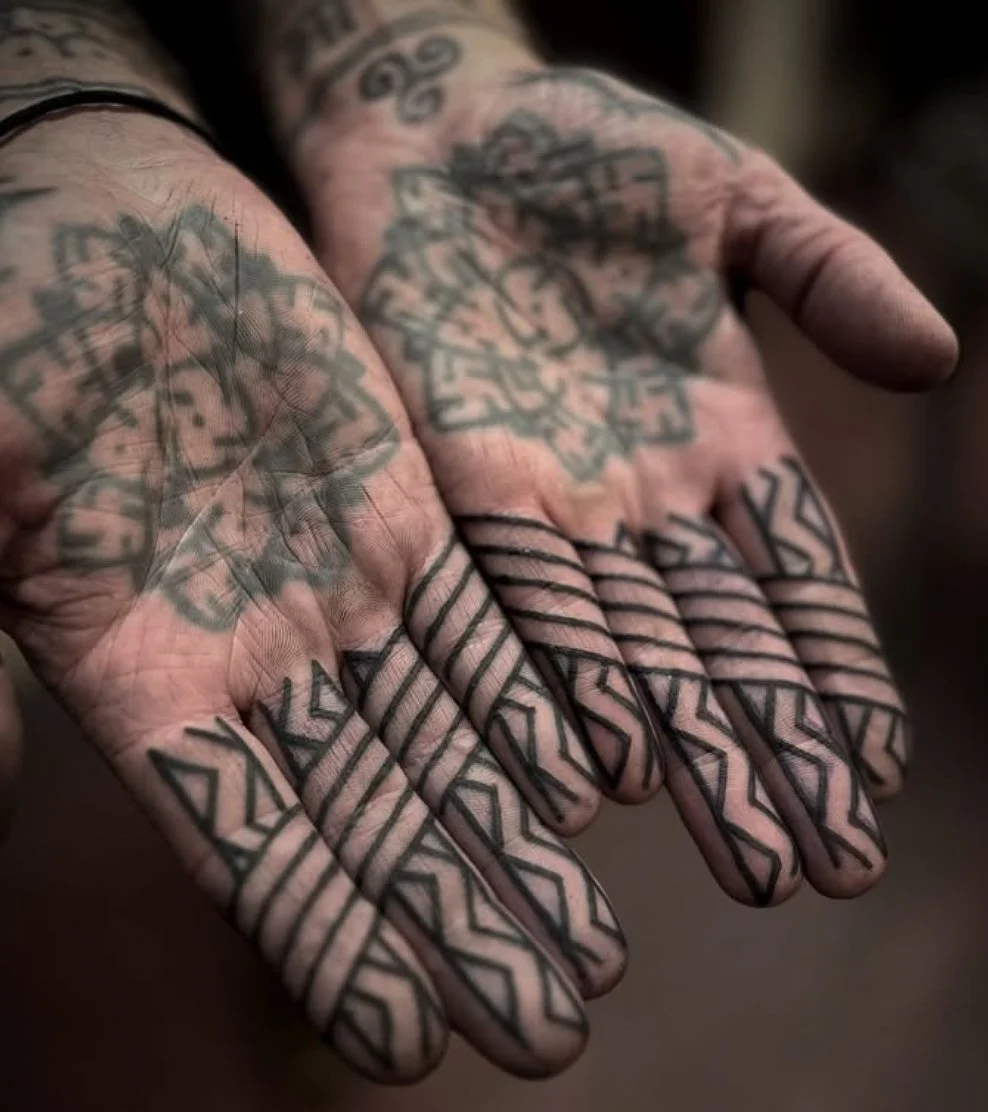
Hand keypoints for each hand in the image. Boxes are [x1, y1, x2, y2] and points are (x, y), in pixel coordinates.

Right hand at [0, 97, 630, 1079]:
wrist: (112, 215)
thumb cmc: (13, 320)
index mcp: (142, 668)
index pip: (246, 840)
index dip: (326, 939)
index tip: (408, 1043)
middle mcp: (259, 651)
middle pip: (378, 812)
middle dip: (461, 917)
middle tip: (552, 1028)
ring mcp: (337, 584)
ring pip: (450, 735)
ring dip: (519, 840)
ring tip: (593, 947)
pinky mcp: (399, 509)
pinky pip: (485, 620)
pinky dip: (539, 700)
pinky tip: (601, 777)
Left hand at [254, 3, 957, 905]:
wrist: (440, 129)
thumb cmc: (588, 153)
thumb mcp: (734, 201)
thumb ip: (829, 276)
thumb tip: (935, 360)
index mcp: (722, 433)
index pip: (798, 581)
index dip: (838, 676)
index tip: (878, 776)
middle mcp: (643, 493)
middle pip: (719, 646)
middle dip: (770, 754)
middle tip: (814, 870)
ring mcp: (556, 497)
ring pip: (633, 649)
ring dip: (686, 753)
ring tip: (739, 856)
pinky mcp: (464, 484)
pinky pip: (523, 600)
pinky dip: (570, 683)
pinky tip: (610, 768)